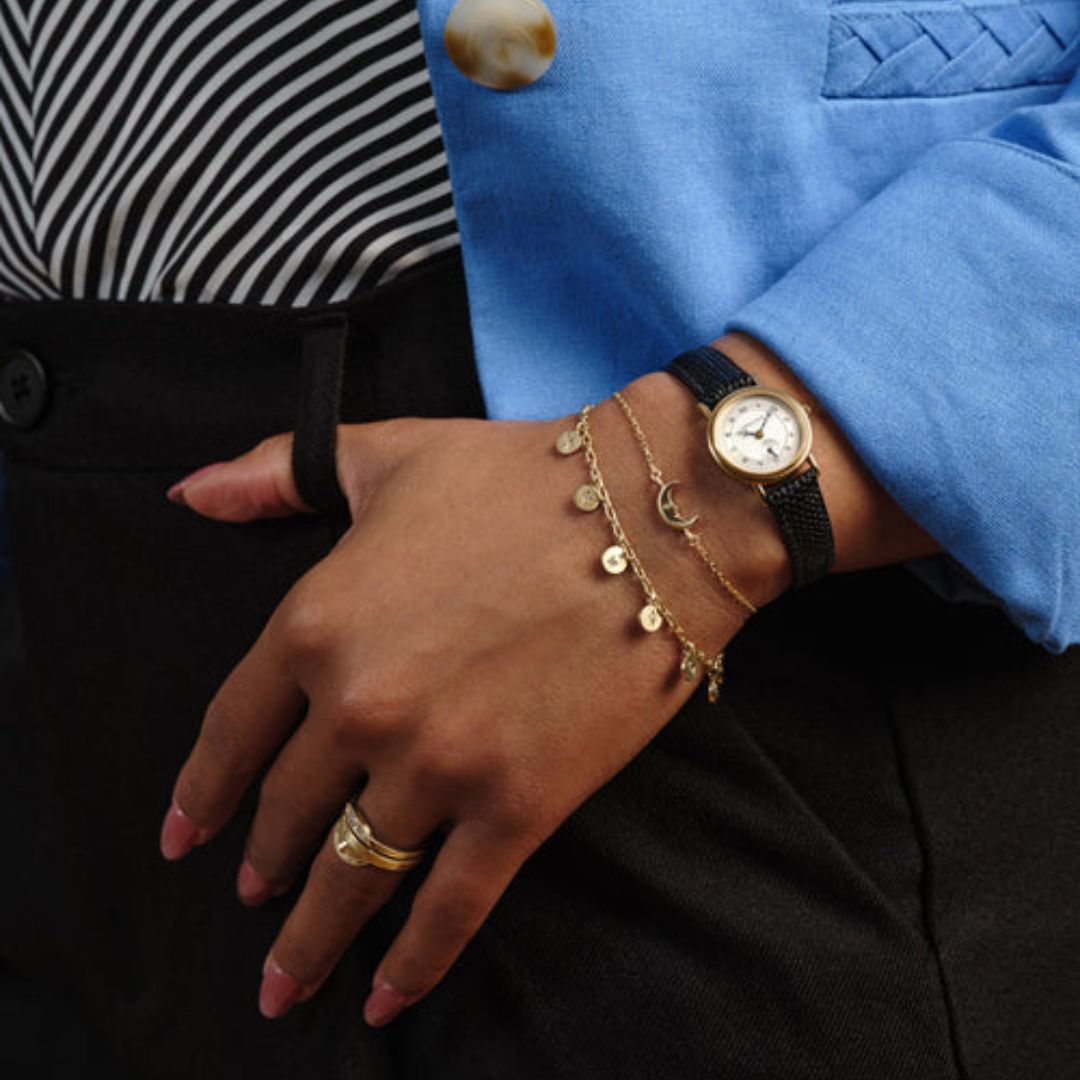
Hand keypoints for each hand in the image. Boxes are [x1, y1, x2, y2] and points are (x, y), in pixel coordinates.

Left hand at [157, 372, 783, 1027]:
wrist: (655, 517)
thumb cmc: (520, 477)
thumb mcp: (388, 457)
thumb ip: (278, 474)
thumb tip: (192, 492)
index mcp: (317, 623)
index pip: (231, 733)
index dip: (201, 795)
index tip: (184, 839)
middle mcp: (362, 706)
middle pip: (288, 814)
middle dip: (263, 867)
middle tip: (253, 897)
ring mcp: (439, 764)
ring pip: (354, 875)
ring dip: (310, 939)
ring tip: (285, 980)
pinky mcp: (518, 807)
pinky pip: (449, 907)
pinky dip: (412, 963)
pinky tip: (383, 1000)